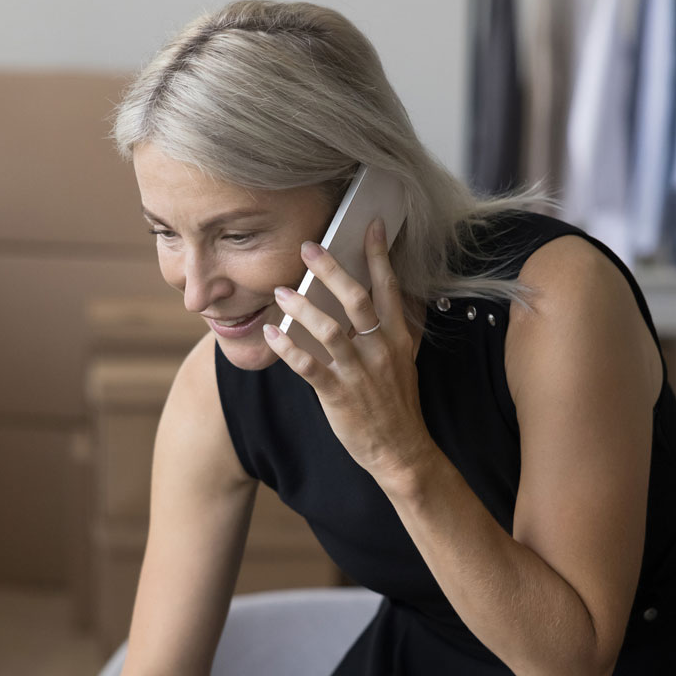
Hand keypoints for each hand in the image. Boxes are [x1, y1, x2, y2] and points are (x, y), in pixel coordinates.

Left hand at [262, 220, 433, 488]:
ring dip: (301, 307)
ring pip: (329, 330)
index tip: (369, 226)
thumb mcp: (405, 361)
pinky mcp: (338, 395)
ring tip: (280, 292)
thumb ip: (397, 328)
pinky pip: (308, 366)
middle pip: (356, 299)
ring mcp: (359, 372)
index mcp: (397, 338)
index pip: (389, 288)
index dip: (378, 255)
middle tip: (308, 248)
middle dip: (330, 270)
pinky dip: (286, 348)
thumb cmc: (397, 404)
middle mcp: (380, 350)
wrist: (400, 450)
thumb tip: (394, 295)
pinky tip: (270, 333)